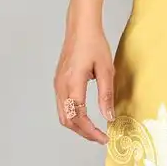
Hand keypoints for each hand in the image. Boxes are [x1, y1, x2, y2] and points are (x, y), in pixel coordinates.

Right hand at [54, 20, 114, 144]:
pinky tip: (85, 116)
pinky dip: (72, 116)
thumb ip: (106, 95)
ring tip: (93, 130)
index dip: (91, 131)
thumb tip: (109, 117)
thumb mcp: (106, 70)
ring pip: (63, 114)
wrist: (80, 27)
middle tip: (100, 138)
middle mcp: (61, 86)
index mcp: (73, 84)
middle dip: (83, 132)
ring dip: (77, 126)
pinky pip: (62, 105)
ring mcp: (57, 84)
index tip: (104, 138)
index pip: (79, 117)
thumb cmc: (94, 44)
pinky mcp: (58, 81)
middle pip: (67, 120)